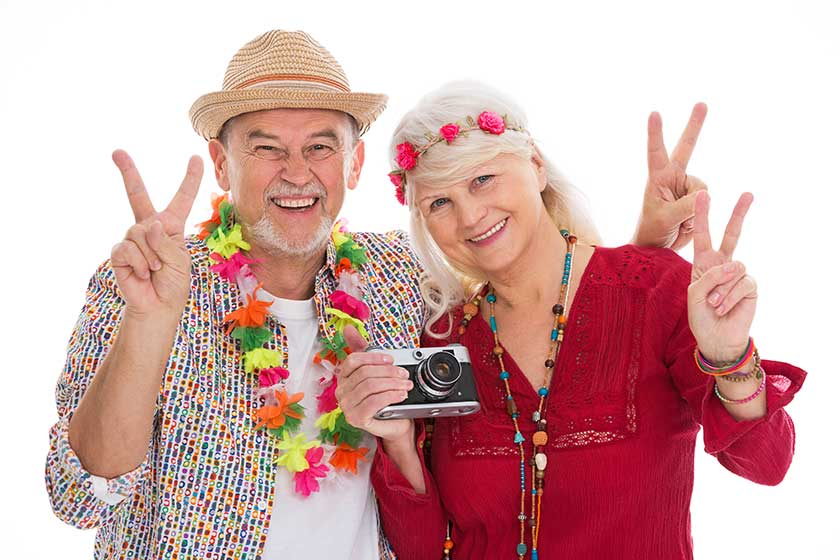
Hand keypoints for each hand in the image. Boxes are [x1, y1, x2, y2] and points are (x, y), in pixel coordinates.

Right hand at [110, 150, 202, 315]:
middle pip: (137, 194)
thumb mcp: (180, 260)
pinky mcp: (119, 251)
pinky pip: (128, 248)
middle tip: (117, 151)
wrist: (157, 306)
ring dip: (151, 255)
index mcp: (171, 226)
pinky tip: (142, 273)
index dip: (190, 179)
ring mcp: (132, 238)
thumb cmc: (173, 283)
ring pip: (140, 232)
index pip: (182, 198)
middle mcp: (150, 227)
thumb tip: (150, 225)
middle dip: (128, 172)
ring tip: (155, 269)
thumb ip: (167, 242)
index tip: (196, 158)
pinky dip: (139, 263)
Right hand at [336, 326, 414, 443]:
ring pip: (370, 387)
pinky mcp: (356, 419)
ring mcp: (347, 407)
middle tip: (404, 373)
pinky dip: (390, 396)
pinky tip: (400, 394)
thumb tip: (348, 328)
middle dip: (388, 372)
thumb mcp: (375, 371)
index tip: (391, 359)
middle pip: (364, 373)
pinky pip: (374, 402)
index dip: (374, 357)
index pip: (353, 361)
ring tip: (406, 384)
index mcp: (343, 377)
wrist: (394, 423)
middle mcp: (341, 392)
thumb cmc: (384, 397)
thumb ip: (363, 349)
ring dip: (393, 384)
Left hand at [635, 102, 707, 249]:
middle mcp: (673, 177)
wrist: (659, 247)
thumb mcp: (665, 219)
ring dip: (696, 207)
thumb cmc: (653, 231)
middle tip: (702, 103)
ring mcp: (686, 187)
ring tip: (679, 220)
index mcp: (657, 178)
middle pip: (686, 148)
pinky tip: (687, 222)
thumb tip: (707, 192)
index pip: (655, 152)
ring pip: (704, 189)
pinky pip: (709, 200)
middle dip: (694, 126)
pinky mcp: (697, 198)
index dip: (656, 133)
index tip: (654, 113)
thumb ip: (685, 206)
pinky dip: (701, 214)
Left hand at [687, 191, 757, 361]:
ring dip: (720, 290)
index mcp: (703, 264)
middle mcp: (722, 265)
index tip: (703, 194)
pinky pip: (741, 283)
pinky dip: (729, 297)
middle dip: (738, 214)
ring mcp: (738, 275)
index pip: (703, 235)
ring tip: (714, 305)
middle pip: (732, 235)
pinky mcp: (750, 286)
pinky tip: (723, 308)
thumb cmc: (700, 316)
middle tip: (748, 194)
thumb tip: (734, 266)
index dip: (703, 215)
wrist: (715, 338)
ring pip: (733, 269)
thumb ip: (708, 277)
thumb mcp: (694, 294)